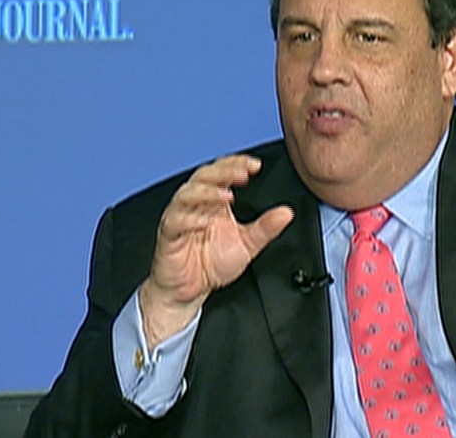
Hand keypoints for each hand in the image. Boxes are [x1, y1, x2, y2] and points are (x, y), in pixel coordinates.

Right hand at [139, 155, 293, 348]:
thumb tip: (286, 213)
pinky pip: (174, 222)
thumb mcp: (247, 245)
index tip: (255, 165)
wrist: (190, 291)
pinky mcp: (169, 236)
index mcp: (215, 202)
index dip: (237, 164)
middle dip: (224, 171)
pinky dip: (189, 219)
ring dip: (207, 191)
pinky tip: (204, 221)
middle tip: (242, 173)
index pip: (223, 172)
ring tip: (227, 195)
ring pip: (186, 193)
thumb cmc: (212, 263)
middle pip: (205, 176)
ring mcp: (180, 218)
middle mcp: (196, 205)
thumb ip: (266, 228)